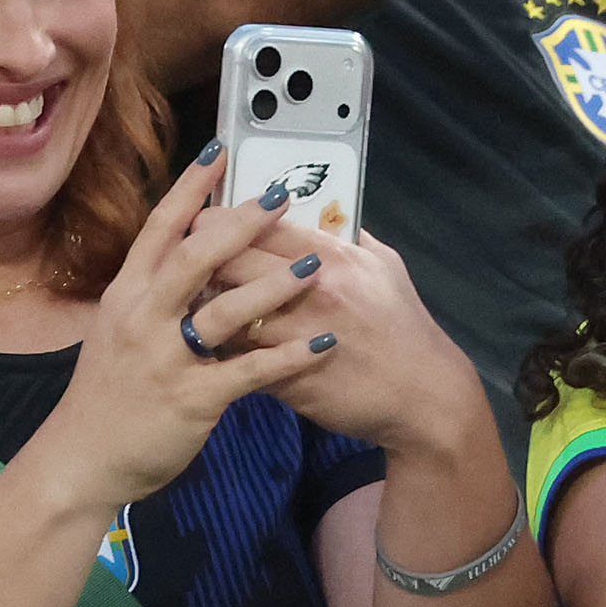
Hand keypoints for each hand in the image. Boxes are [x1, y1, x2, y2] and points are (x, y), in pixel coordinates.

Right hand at [36, 153, 337, 511]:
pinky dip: (290, 356)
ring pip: (225, 310)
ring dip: (275, 285)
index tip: (219, 152)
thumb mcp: (119, 331)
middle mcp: (142, 318)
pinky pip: (250, 372)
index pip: (159, 230)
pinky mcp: (192, 399)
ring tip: (317, 264)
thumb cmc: (108, 393)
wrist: (81, 460)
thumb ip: (153, 294)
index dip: (190, 190)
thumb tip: (191, 253)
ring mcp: (165, 358)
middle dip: (241, 224)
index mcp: (126, 295)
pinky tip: (324, 344)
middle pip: (195, 258)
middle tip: (281, 195)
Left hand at [204, 220, 490, 460]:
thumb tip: (318, 210)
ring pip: (222, 311)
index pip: (257, 224)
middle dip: (197, 258)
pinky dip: (218, 350)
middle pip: (228, 261)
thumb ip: (347, 237)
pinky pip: (235, 359)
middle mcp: (310, 291)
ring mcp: (295, 337)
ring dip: (199, 307)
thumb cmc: (404, 327)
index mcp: (333, 257)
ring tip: (187, 302)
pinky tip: (208, 346)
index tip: (201, 221)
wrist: (424, 396)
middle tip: (181, 260)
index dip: (219, 219)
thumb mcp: (385, 267)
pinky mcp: (285, 379)